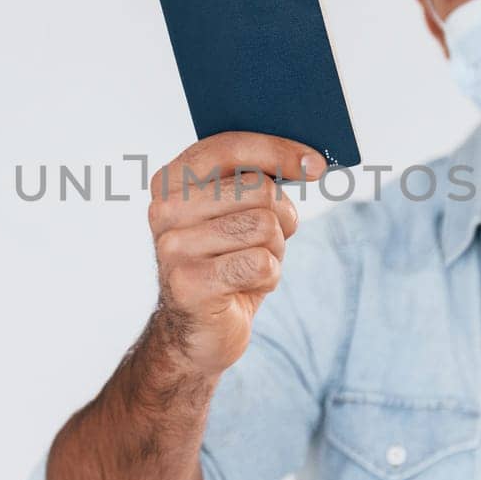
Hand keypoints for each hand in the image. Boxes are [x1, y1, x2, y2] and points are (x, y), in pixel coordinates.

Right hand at [146, 132, 324, 376]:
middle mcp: (164, 210)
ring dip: (274, 250)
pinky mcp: (189, 285)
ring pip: (264, 226)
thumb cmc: (226, 262)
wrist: (198, 331)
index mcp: (171, 182)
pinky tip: (247, 287)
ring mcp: (173, 248)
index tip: (316, 165)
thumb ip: (255, 179)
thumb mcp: (235, 212)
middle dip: (280, 216)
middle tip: (269, 239)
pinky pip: (261, 264)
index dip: (277, 151)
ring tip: (252, 265)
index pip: (227, 147)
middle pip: (258, 189)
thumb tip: (308, 160)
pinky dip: (269, 277)